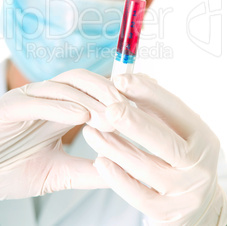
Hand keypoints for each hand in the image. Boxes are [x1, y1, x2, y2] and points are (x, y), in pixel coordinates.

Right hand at [0, 73, 121, 216]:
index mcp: (58, 110)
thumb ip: (86, 170)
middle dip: (107, 90)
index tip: (139, 109)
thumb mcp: (57, 173)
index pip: (91, 92)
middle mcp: (45, 99)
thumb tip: (119, 172)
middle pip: (81, 79)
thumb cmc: (11, 171)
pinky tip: (80, 116)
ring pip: (62, 85)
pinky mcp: (7, 107)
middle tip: (128, 109)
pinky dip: (60, 106)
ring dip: (89, 97)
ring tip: (110, 113)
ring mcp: (26, 99)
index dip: (115, 96)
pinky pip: (36, 99)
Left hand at [83, 73, 226, 224]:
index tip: (121, 80)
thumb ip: (156, 108)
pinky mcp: (167, 214)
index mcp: (201, 138)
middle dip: (134, 122)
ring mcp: (183, 192)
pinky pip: (138, 195)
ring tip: (91, 132)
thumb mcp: (178, 133)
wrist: (199, 206)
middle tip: (109, 108)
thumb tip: (128, 80)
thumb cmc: (181, 159)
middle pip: (164, 142)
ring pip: (144, 167)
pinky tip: (100, 162)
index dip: (148, 94)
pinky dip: (117, 178)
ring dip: (114, 147)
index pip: (176, 111)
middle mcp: (197, 165)